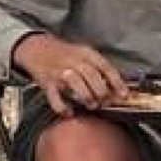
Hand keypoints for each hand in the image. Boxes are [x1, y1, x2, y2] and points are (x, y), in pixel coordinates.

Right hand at [12, 35, 128, 115]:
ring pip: (77, 84)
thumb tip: (117, 87)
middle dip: (102, 92)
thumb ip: (100, 68)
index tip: (124, 95)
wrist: (37, 48)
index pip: (106, 67)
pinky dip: (63, 108)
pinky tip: (69, 112)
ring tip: (91, 105)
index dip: (117, 83)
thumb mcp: (85, 54)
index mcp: (86, 54)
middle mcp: (74, 61)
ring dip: (87, 98)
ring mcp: (60, 72)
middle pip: (93, 76)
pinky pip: (56, 98)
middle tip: (105, 101)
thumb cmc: (65, 54)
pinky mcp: (48, 83)